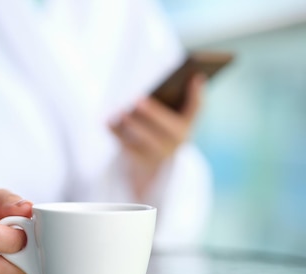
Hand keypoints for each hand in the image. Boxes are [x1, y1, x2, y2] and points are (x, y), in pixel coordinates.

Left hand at [109, 74, 205, 198]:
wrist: (152, 168)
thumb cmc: (157, 131)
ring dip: (133, 125)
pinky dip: (117, 133)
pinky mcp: (141, 160)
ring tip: (120, 112)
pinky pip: (128, 146)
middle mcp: (177, 140)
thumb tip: (158, 76)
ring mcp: (159, 153)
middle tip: (137, 100)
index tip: (195, 75)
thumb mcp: (167, 118)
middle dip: (152, 113)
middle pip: (167, 127)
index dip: (197, 92)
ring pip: (147, 139)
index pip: (196, 106)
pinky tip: (108, 121)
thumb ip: (165, 99)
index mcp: (186, 124)